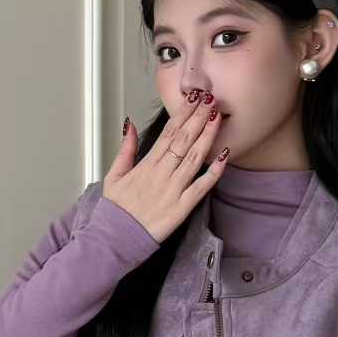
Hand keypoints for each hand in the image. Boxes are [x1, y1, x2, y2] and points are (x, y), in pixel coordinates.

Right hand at [103, 94, 228, 243]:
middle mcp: (161, 174)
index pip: (168, 132)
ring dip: (207, 136)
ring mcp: (173, 190)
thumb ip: (125, 149)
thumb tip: (129, 125)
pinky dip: (214, 172)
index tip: (193, 97)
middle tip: (211, 99)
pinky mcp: (182, 208)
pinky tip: (224, 156)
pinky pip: (201, 187)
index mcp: (146, 165)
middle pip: (184, 140)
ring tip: (217, 117)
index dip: (183, 113)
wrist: (114, 239)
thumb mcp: (113, 176)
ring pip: (194, 158)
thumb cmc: (115, 211)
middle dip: (198, 117)